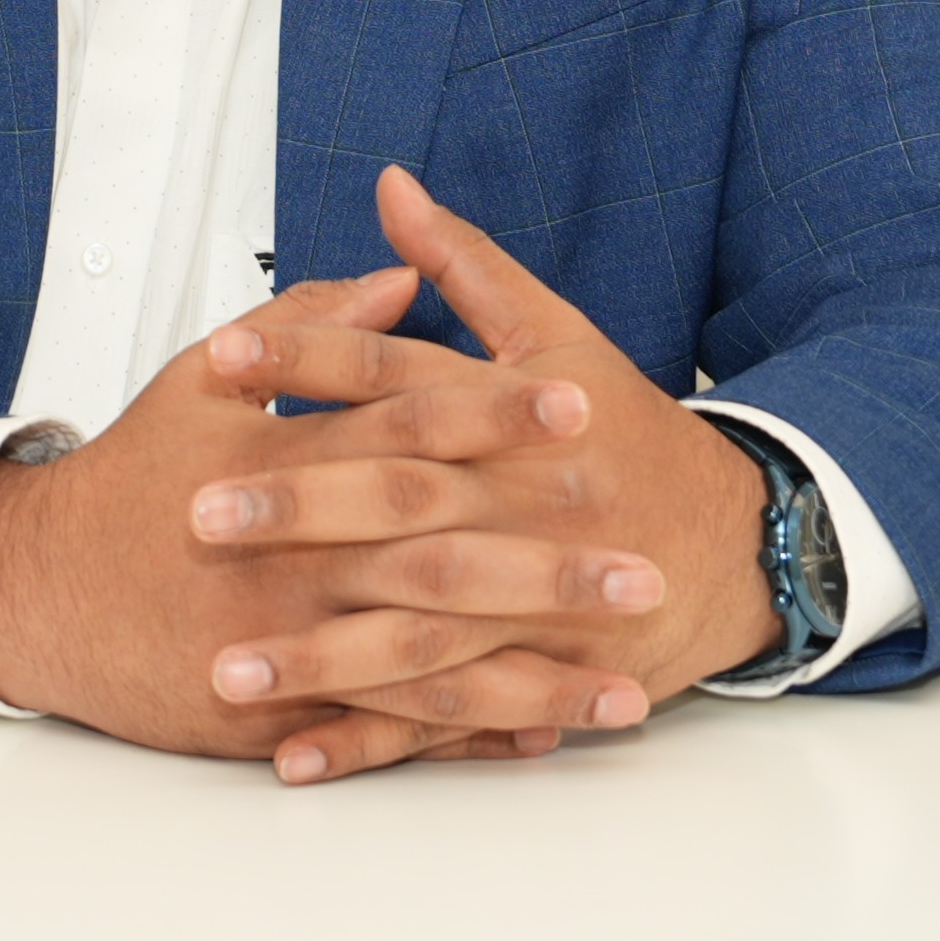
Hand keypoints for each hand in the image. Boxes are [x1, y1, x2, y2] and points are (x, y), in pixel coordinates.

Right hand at [0, 250, 680, 775]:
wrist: (34, 589)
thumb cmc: (130, 480)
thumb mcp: (203, 381)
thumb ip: (308, 330)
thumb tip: (396, 279)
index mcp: (282, 464)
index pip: (405, 427)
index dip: (495, 413)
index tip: (578, 405)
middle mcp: (292, 558)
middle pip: (439, 559)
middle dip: (549, 569)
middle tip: (645, 569)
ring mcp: (287, 644)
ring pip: (429, 667)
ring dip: (534, 679)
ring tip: (625, 689)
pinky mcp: (277, 711)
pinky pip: (385, 730)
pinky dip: (463, 737)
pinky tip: (539, 733)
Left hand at [188, 167, 781, 782]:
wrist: (738, 543)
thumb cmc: (628, 433)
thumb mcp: (559, 334)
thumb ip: (465, 264)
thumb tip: (393, 188)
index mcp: (515, 414)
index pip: (401, 374)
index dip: (312, 359)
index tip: (220, 357)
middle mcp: (520, 503)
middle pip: (402, 502)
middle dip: (300, 511)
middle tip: (201, 514)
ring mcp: (532, 599)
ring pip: (417, 630)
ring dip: (320, 655)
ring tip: (224, 667)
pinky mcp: (537, 671)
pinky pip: (445, 716)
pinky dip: (371, 741)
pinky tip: (293, 753)